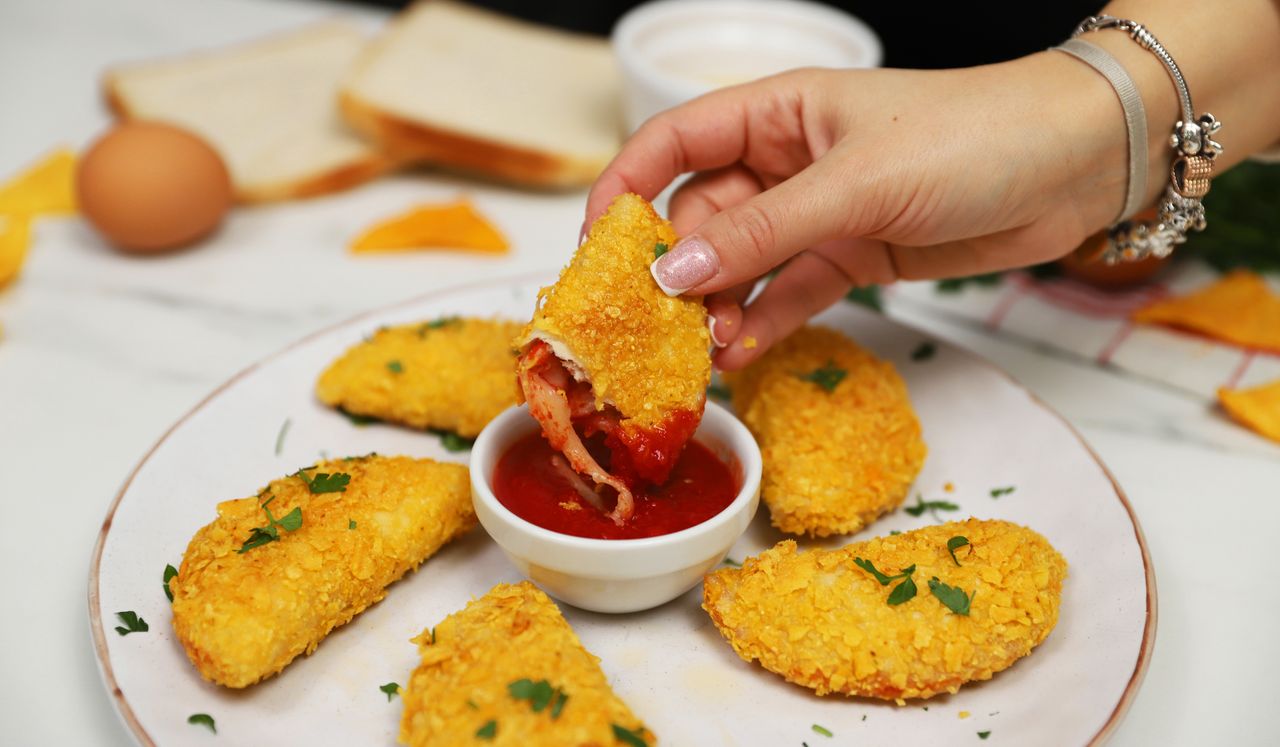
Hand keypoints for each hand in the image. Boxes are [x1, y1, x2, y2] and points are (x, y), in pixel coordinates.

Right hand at [586, 53, 1128, 369]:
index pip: (673, 143)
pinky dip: (764, 322)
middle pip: (701, 215)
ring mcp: (818, 213)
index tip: (597, 248)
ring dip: (718, 305)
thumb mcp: (856, 182)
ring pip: (742, 263)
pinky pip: (789, 292)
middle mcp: (787, 161)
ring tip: (704, 351)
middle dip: (677, 269)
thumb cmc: (971, 137)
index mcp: (777, 113)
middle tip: (660, 327)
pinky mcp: (852, 256)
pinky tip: (743, 353)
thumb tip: (674, 272)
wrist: (1074, 165)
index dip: (625, 188)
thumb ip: (764, 231)